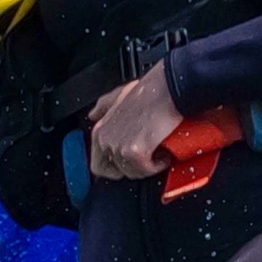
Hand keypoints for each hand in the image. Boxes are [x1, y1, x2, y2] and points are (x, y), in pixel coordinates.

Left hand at [86, 67, 184, 181]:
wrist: (168, 89)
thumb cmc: (148, 91)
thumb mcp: (119, 95)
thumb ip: (103, 106)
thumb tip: (93, 115)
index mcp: (100, 130)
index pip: (98, 166)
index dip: (116, 168)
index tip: (130, 162)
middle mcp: (105, 140)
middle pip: (117, 172)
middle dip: (135, 167)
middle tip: (148, 156)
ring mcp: (119, 147)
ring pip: (133, 173)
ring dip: (149, 166)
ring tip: (159, 150)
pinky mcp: (135, 153)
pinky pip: (147, 171)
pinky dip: (158, 165)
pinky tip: (165, 152)